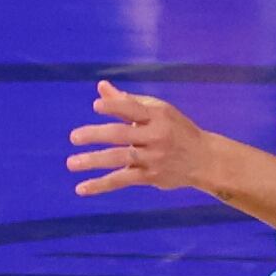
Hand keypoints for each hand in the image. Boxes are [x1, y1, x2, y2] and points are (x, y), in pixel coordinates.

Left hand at [69, 80, 220, 194]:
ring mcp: (153, 157)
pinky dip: (101, 185)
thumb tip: (101, 87)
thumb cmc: (175, 129)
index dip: (115, 107)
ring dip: (93, 161)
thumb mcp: (157, 111)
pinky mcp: (150, 176)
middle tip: (73, 137)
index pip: (133, 109)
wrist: (204, 159)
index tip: (96, 106)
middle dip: (96, 135)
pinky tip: (81, 188)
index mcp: (157, 116)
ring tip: (71, 163)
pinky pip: (122, 180)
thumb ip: (127, 101)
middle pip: (122, 134)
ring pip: (119, 158)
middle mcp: (156, 136)